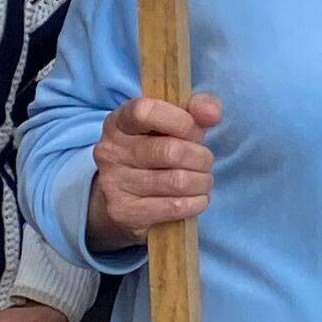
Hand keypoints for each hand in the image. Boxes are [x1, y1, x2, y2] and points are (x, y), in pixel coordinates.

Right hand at [87, 88, 223, 251]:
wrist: (123, 199)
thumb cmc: (155, 153)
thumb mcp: (171, 124)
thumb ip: (196, 109)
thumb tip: (211, 113)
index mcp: (119, 123)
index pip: (146, 111)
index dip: (182, 121)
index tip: (195, 132)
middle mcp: (110, 151)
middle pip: (171, 151)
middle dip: (201, 158)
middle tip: (205, 163)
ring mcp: (114, 183)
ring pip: (177, 181)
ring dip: (201, 182)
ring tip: (202, 181)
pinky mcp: (124, 212)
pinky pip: (174, 207)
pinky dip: (196, 203)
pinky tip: (197, 199)